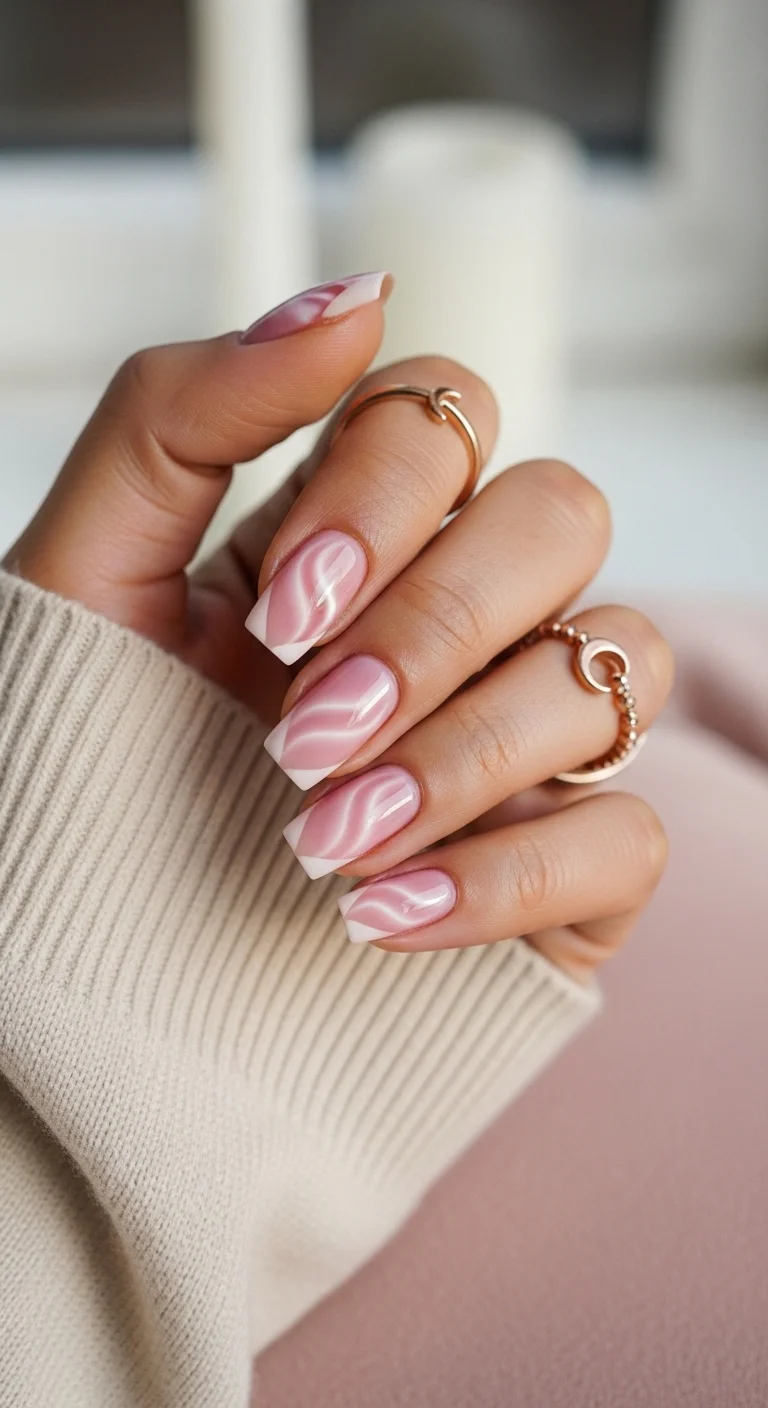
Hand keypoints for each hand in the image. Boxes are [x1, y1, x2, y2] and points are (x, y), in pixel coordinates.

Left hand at [6, 273, 672, 979]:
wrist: (87, 977)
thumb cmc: (77, 774)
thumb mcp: (85, 578)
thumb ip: (186, 412)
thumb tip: (354, 299)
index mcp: (349, 534)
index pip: (447, 416)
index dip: (384, 499)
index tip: (274, 619)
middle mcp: (458, 618)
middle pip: (561, 516)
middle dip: (436, 625)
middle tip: (302, 735)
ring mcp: (524, 740)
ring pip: (616, 665)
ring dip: (467, 753)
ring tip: (323, 840)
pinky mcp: (564, 870)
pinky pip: (626, 834)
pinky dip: (505, 876)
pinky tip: (380, 916)